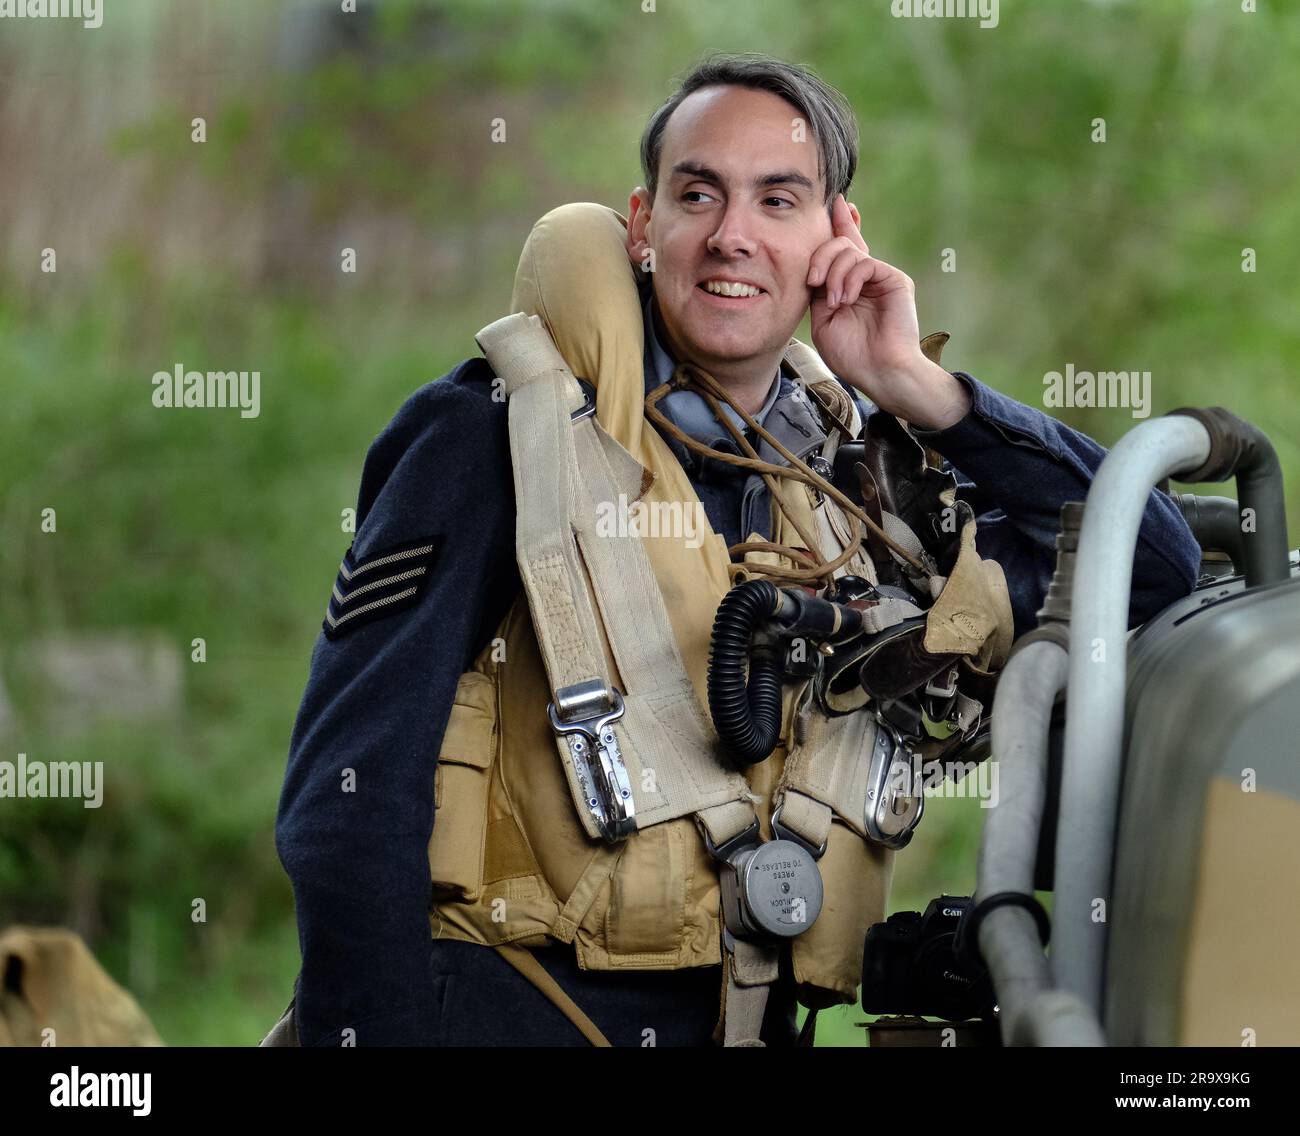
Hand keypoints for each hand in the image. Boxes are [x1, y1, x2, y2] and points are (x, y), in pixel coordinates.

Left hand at [807, 194, 970, 429]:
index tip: (834, 203)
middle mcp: (865, 277)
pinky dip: (849, 279)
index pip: (843, 247)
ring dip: (833, 274)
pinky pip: (865, 263)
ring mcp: (881, 277)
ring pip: (849, 251)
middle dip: (820, 256)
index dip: (839, 223)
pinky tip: (845, 299)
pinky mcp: (894, 279)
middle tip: (813, 280)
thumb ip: (819, 291)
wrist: (879, 372)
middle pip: (839, 244)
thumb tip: (814, 266)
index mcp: (848, 285)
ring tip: (833, 302)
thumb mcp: (823, 320)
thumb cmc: (851, 354)